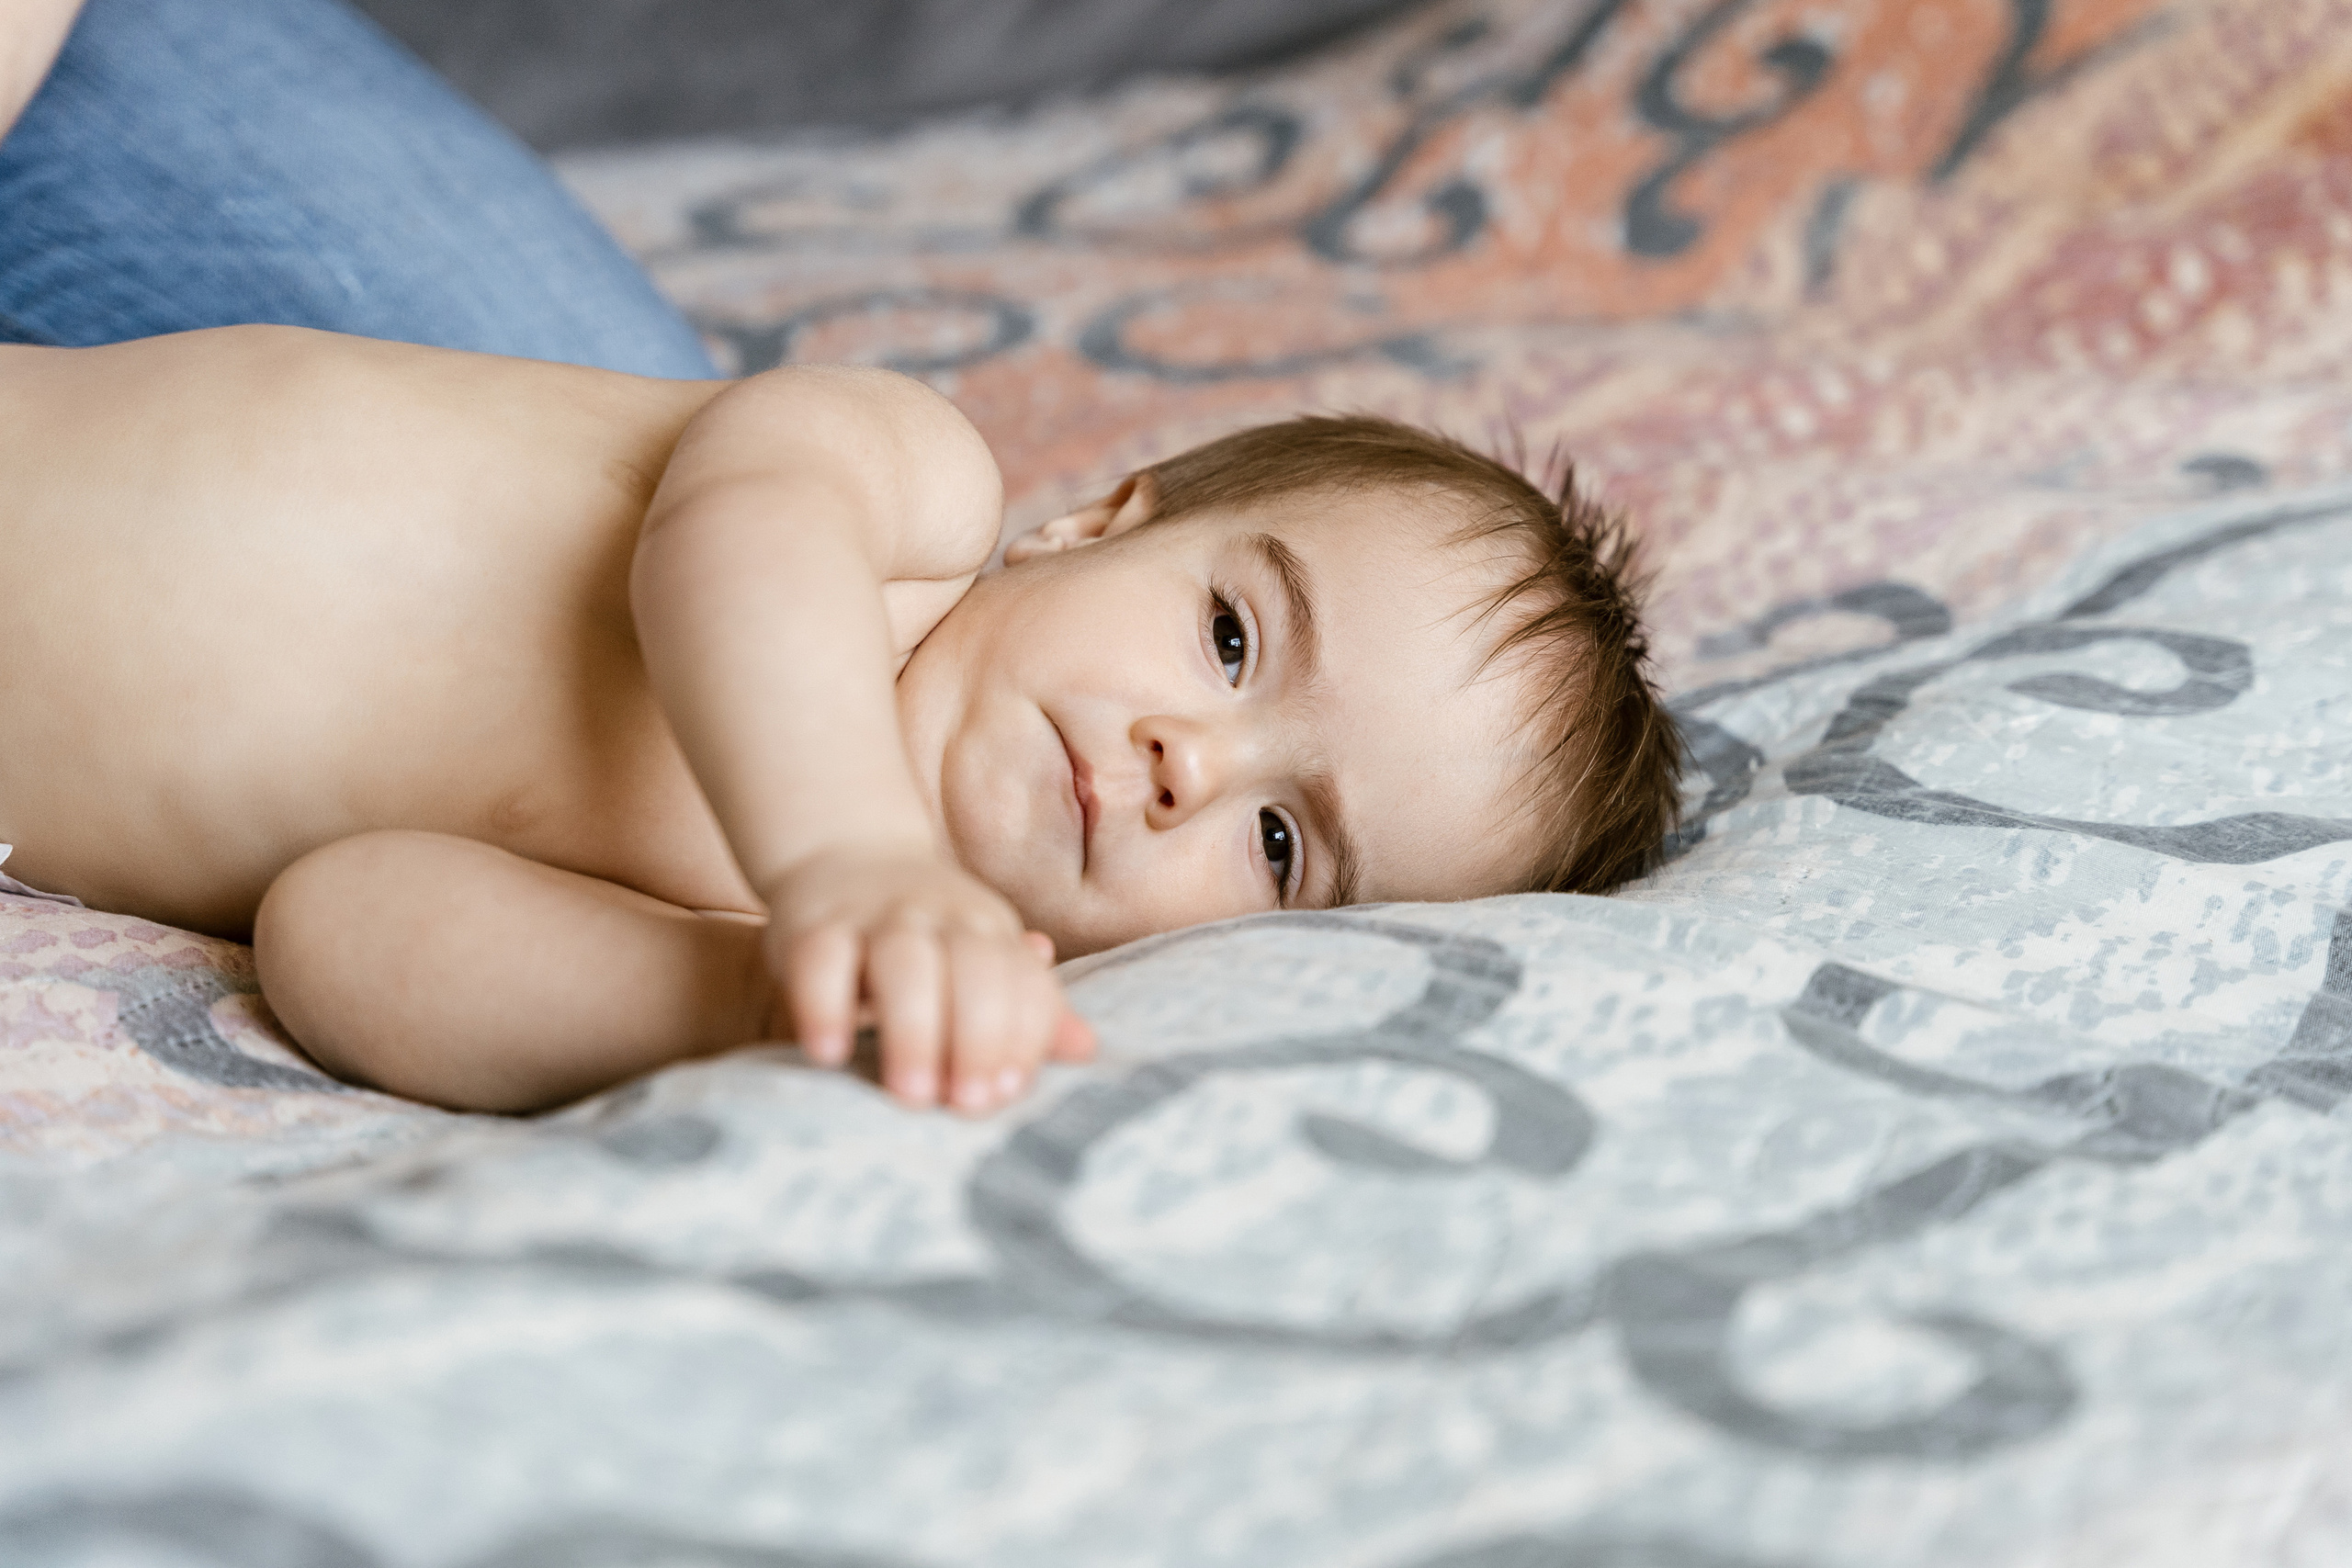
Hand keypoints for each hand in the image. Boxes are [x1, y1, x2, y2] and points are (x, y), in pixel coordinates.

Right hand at [763, 847, 1095, 1111]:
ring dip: (913, 1030)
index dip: (1018, 1034)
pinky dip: (824, 1007)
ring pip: (901, 963)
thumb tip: (1086, 1048)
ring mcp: (874, 916)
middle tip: (962, 1104)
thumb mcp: (980, 958)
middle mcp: (937, 915)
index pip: (1019, 979)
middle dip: (976, 1038)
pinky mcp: (811, 924)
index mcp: (986, 928)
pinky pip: (819, 960)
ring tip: (910, 1093)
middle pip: (973, 968)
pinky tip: (829, 1053)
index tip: (1005, 1092)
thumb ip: (1025, 1006)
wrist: (841, 853)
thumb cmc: (924, 932)